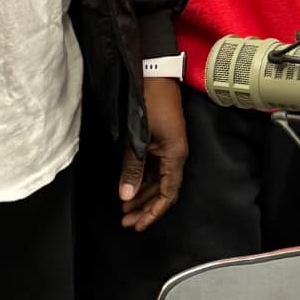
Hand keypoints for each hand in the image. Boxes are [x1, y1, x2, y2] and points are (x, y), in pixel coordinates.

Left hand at [119, 76, 187, 230]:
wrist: (154, 74)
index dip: (153, 212)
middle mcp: (175, 155)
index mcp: (175, 156)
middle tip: (126, 221)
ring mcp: (168, 148)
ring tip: (124, 208)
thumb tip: (126, 196)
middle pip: (162, 190)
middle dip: (144, 207)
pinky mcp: (160, 141)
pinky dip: (141, 180)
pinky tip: (129, 187)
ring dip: (141, 195)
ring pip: (156, 181)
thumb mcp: (138, 138)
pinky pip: (153, 168)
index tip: (138, 225)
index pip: (167, 194)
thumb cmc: (150, 102)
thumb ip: (132, 168)